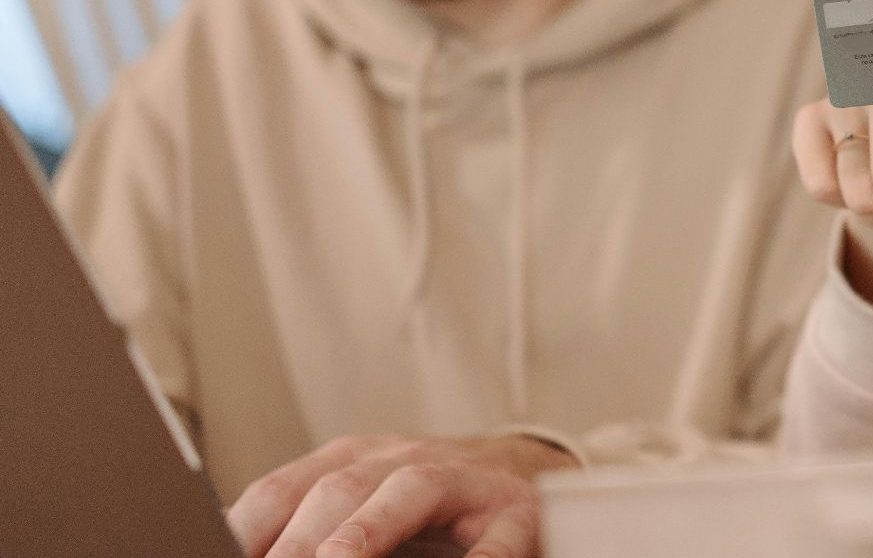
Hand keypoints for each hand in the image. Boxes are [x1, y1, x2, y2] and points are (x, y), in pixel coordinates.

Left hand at [227, 433, 575, 557]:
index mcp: (350, 463)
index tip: (211, 556)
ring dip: (367, 530)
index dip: (242, 530)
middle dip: (295, 542)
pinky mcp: (515, 511)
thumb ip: (302, 533)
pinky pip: (495, 536)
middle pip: (339, 488)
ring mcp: (463, 480)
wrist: (524, 484)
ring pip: (410, 487)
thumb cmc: (422, 519)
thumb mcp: (356, 516)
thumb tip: (224, 550)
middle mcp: (402, 460)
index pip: (281, 490)